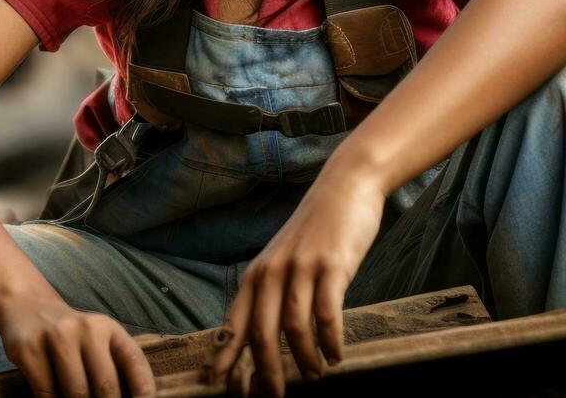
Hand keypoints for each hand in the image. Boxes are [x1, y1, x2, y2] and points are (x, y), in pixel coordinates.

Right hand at [0, 296, 156, 397]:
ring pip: (76, 394)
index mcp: (108, 328)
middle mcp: (85, 328)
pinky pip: (46, 394)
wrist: (24, 304)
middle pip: (105, 386)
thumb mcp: (95, 339)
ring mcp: (56, 337)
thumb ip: (112, 367)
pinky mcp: (29, 349)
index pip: (135, 362)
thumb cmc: (68, 335)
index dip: (144, 392)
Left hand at [208, 168, 385, 396]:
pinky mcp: (331, 266)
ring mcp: (301, 268)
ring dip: (304, 360)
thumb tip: (261, 338)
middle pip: (261, 332)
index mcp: (256, 274)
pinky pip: (327, 314)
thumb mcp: (282, 259)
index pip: (234, 322)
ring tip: (315, 375)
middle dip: (266, 372)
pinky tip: (336, 355)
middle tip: (275, 396)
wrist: (343, 187)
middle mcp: (272, 271)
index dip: (226, 357)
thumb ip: (270, 292)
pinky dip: (330, 342)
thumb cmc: (315, 231)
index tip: (222, 386)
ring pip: (294, 328)